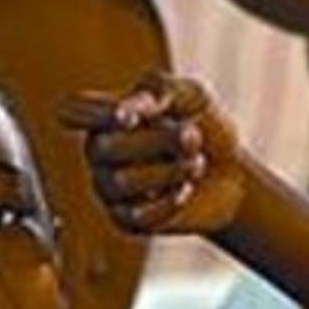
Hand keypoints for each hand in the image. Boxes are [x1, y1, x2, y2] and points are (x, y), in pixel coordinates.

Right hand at [58, 72, 244, 235]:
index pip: (74, 110)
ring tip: (196, 163)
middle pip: (101, 147)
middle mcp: (100, 150)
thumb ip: (160, 89)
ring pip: (120, 181)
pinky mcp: (125, 219)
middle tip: (192, 135)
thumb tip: (128, 110)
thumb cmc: (207, 127)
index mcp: (107, 114)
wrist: (234, 172)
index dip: (95, 115)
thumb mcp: (192, 95)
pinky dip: (168, 201)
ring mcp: (109, 186)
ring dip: (168, 170)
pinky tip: (186, 190)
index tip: (131, 118)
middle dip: (155, 141)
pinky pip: (135, 214)